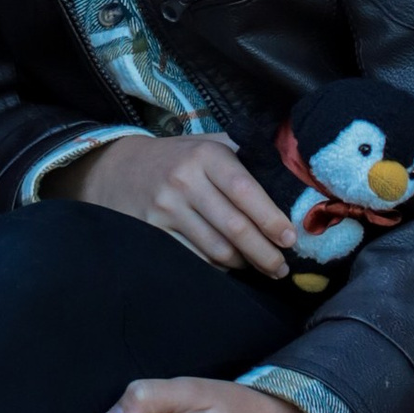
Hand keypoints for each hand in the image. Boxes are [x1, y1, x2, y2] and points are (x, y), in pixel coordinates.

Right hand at [64, 133, 297, 278]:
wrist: (119, 168)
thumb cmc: (179, 159)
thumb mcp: (208, 144)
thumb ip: (245, 156)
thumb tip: (295, 181)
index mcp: (205, 155)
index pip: (245, 190)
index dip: (271, 218)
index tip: (290, 238)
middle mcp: (184, 180)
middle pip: (234, 227)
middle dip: (265, 253)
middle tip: (282, 268)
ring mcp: (165, 208)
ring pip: (215, 249)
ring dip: (243, 264)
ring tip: (261, 267)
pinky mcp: (152, 232)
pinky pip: (194, 259)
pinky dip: (217, 268)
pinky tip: (229, 266)